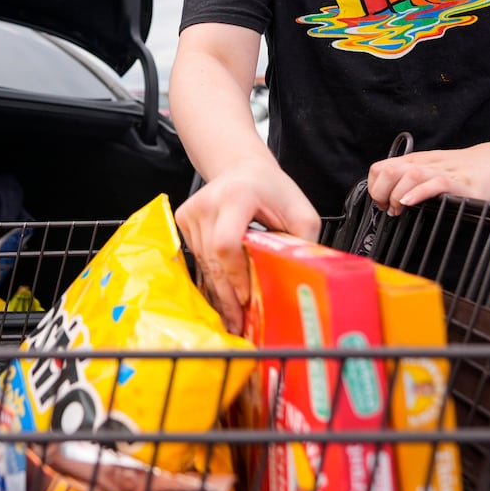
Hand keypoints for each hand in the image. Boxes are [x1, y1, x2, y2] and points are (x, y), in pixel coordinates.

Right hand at [173, 164, 320, 334]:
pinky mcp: (183, 220)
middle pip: (212, 259)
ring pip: (203, 263)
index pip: (226, 243)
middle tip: (239, 322)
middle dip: (227, 294)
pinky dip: (211, 279)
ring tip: (232, 316)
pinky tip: (222, 297)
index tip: (247, 297)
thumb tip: (306, 276)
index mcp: (236, 196)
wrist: (242, 168)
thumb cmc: (272, 189)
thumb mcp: (299, 210)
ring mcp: (192, 212)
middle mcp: (208, 203)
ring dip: (218, 291)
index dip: (235, 274)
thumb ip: (303, 241)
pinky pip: (197, 258)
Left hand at [365, 145, 489, 214]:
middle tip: (388, 208)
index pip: (381, 168)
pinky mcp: (464, 184)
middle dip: (380, 192)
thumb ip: (416, 180)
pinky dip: (418, 193)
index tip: (380, 203)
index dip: (374, 187)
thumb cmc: (474, 169)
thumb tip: (393, 200)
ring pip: (408, 175)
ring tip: (399, 207)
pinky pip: (435, 184)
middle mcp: (428, 165)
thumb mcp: (438, 170)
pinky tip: (410, 202)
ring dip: (396, 195)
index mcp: (419, 162)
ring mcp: (446, 173)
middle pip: (388, 171)